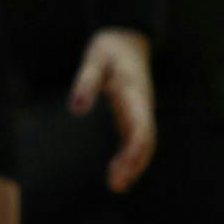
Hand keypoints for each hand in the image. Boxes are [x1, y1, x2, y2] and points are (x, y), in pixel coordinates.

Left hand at [71, 27, 156, 192]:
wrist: (127, 38)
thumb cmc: (109, 47)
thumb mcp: (94, 58)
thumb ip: (86, 81)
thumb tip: (76, 110)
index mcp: (135, 93)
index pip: (141, 127)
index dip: (135, 150)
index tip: (124, 167)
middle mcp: (142, 105)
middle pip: (146, 141)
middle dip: (134, 164)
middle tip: (116, 185)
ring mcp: (141, 110)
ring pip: (145, 143)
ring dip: (134, 165)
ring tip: (116, 186)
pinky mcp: (135, 113)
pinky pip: (138, 139)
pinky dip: (131, 157)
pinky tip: (117, 172)